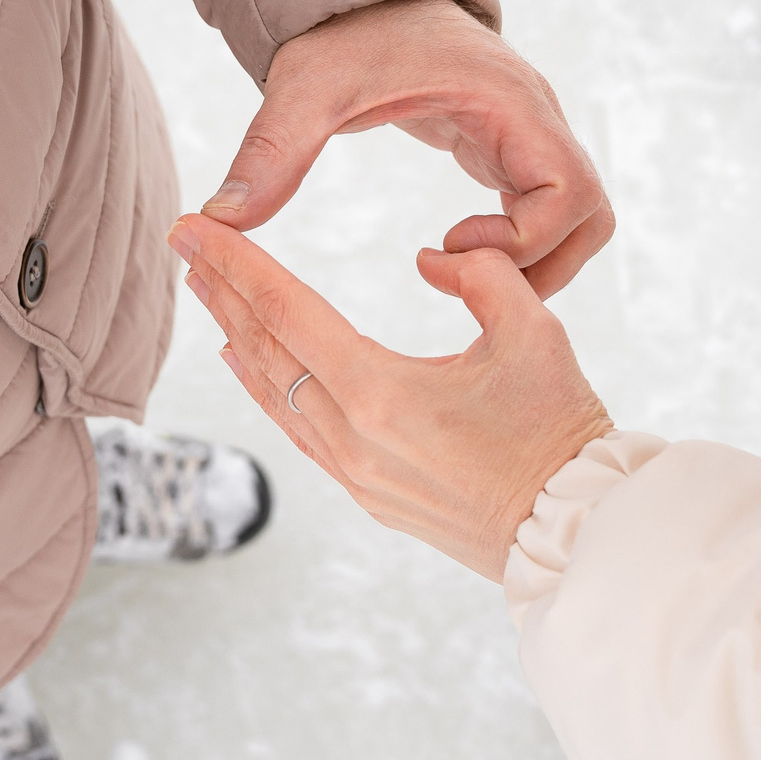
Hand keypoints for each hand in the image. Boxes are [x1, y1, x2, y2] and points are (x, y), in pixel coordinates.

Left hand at [169, 214, 612, 579]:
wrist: (575, 530)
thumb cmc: (558, 429)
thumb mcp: (533, 328)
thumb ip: (480, 274)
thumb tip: (431, 260)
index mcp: (381, 393)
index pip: (287, 311)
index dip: (236, 263)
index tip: (194, 230)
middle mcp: (353, 438)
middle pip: (266, 352)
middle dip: (223, 294)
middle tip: (186, 248)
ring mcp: (357, 474)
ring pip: (276, 397)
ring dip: (239, 341)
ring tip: (211, 298)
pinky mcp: (371, 497)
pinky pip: (300, 433)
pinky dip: (269, 391)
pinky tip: (253, 370)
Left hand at [202, 0, 613, 298]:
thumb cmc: (343, 31)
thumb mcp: (306, 87)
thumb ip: (272, 150)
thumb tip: (221, 218)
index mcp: (508, 101)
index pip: (570, 190)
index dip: (522, 240)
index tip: (445, 248)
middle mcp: (535, 118)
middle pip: (592, 213)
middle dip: (542, 266)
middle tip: (466, 286)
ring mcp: (528, 134)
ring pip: (580, 216)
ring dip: (536, 262)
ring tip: (461, 279)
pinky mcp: (510, 147)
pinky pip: (547, 209)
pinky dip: (518, 244)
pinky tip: (457, 256)